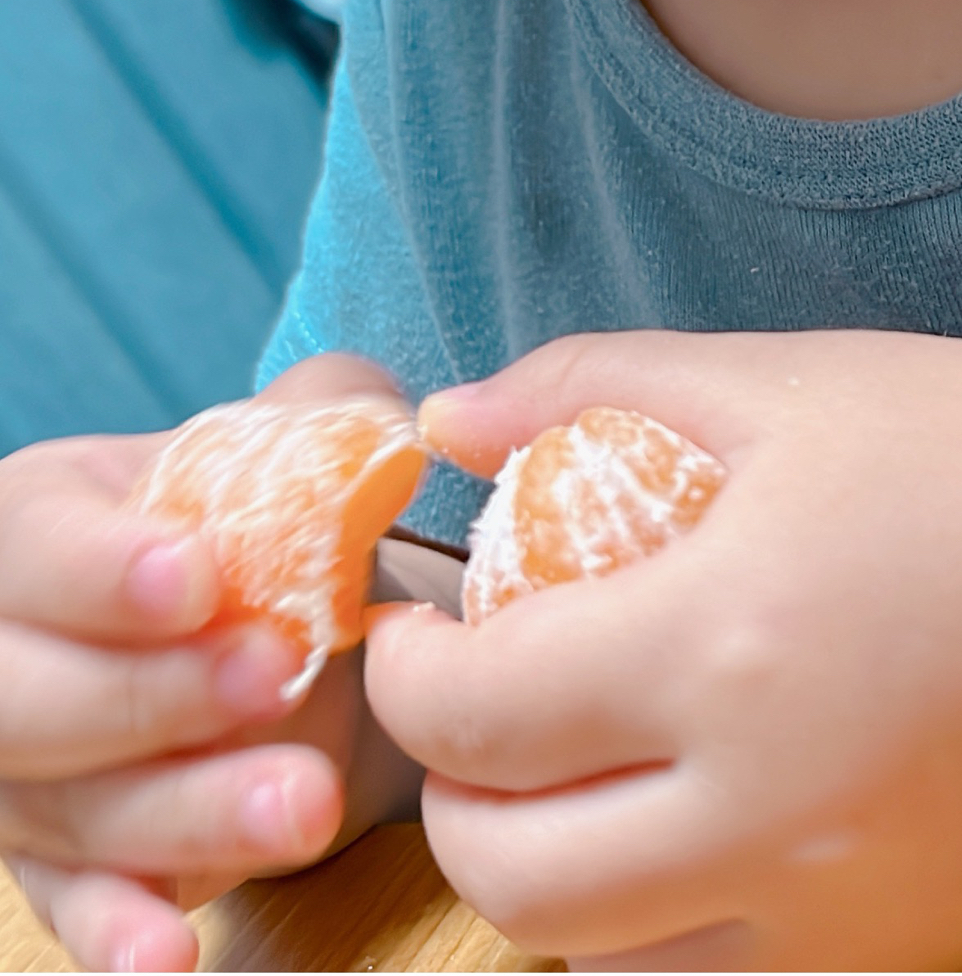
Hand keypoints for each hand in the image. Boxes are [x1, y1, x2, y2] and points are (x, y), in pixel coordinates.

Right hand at [0, 353, 423, 971]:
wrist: (237, 626)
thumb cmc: (247, 526)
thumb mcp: (284, 448)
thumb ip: (325, 416)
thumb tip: (400, 432)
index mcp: (19, 533)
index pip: (29, 547)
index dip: (102, 569)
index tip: (202, 576)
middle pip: (18, 698)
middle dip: (149, 695)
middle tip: (277, 675)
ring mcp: (12, 775)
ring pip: (63, 815)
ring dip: (180, 816)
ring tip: (304, 805)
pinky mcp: (60, 863)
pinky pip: (74, 907)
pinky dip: (119, 934)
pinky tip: (171, 958)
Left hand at [365, 329, 961, 970]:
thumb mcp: (780, 388)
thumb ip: (585, 384)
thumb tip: (445, 418)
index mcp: (728, 650)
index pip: (476, 715)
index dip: (404, 681)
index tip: (409, 641)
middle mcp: (778, 813)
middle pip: (513, 876)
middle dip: (449, 796)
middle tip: (464, 715)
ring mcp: (846, 911)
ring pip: (602, 958)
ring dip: (538, 872)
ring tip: (554, 778)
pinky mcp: (898, 952)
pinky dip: (643, 926)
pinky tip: (661, 834)